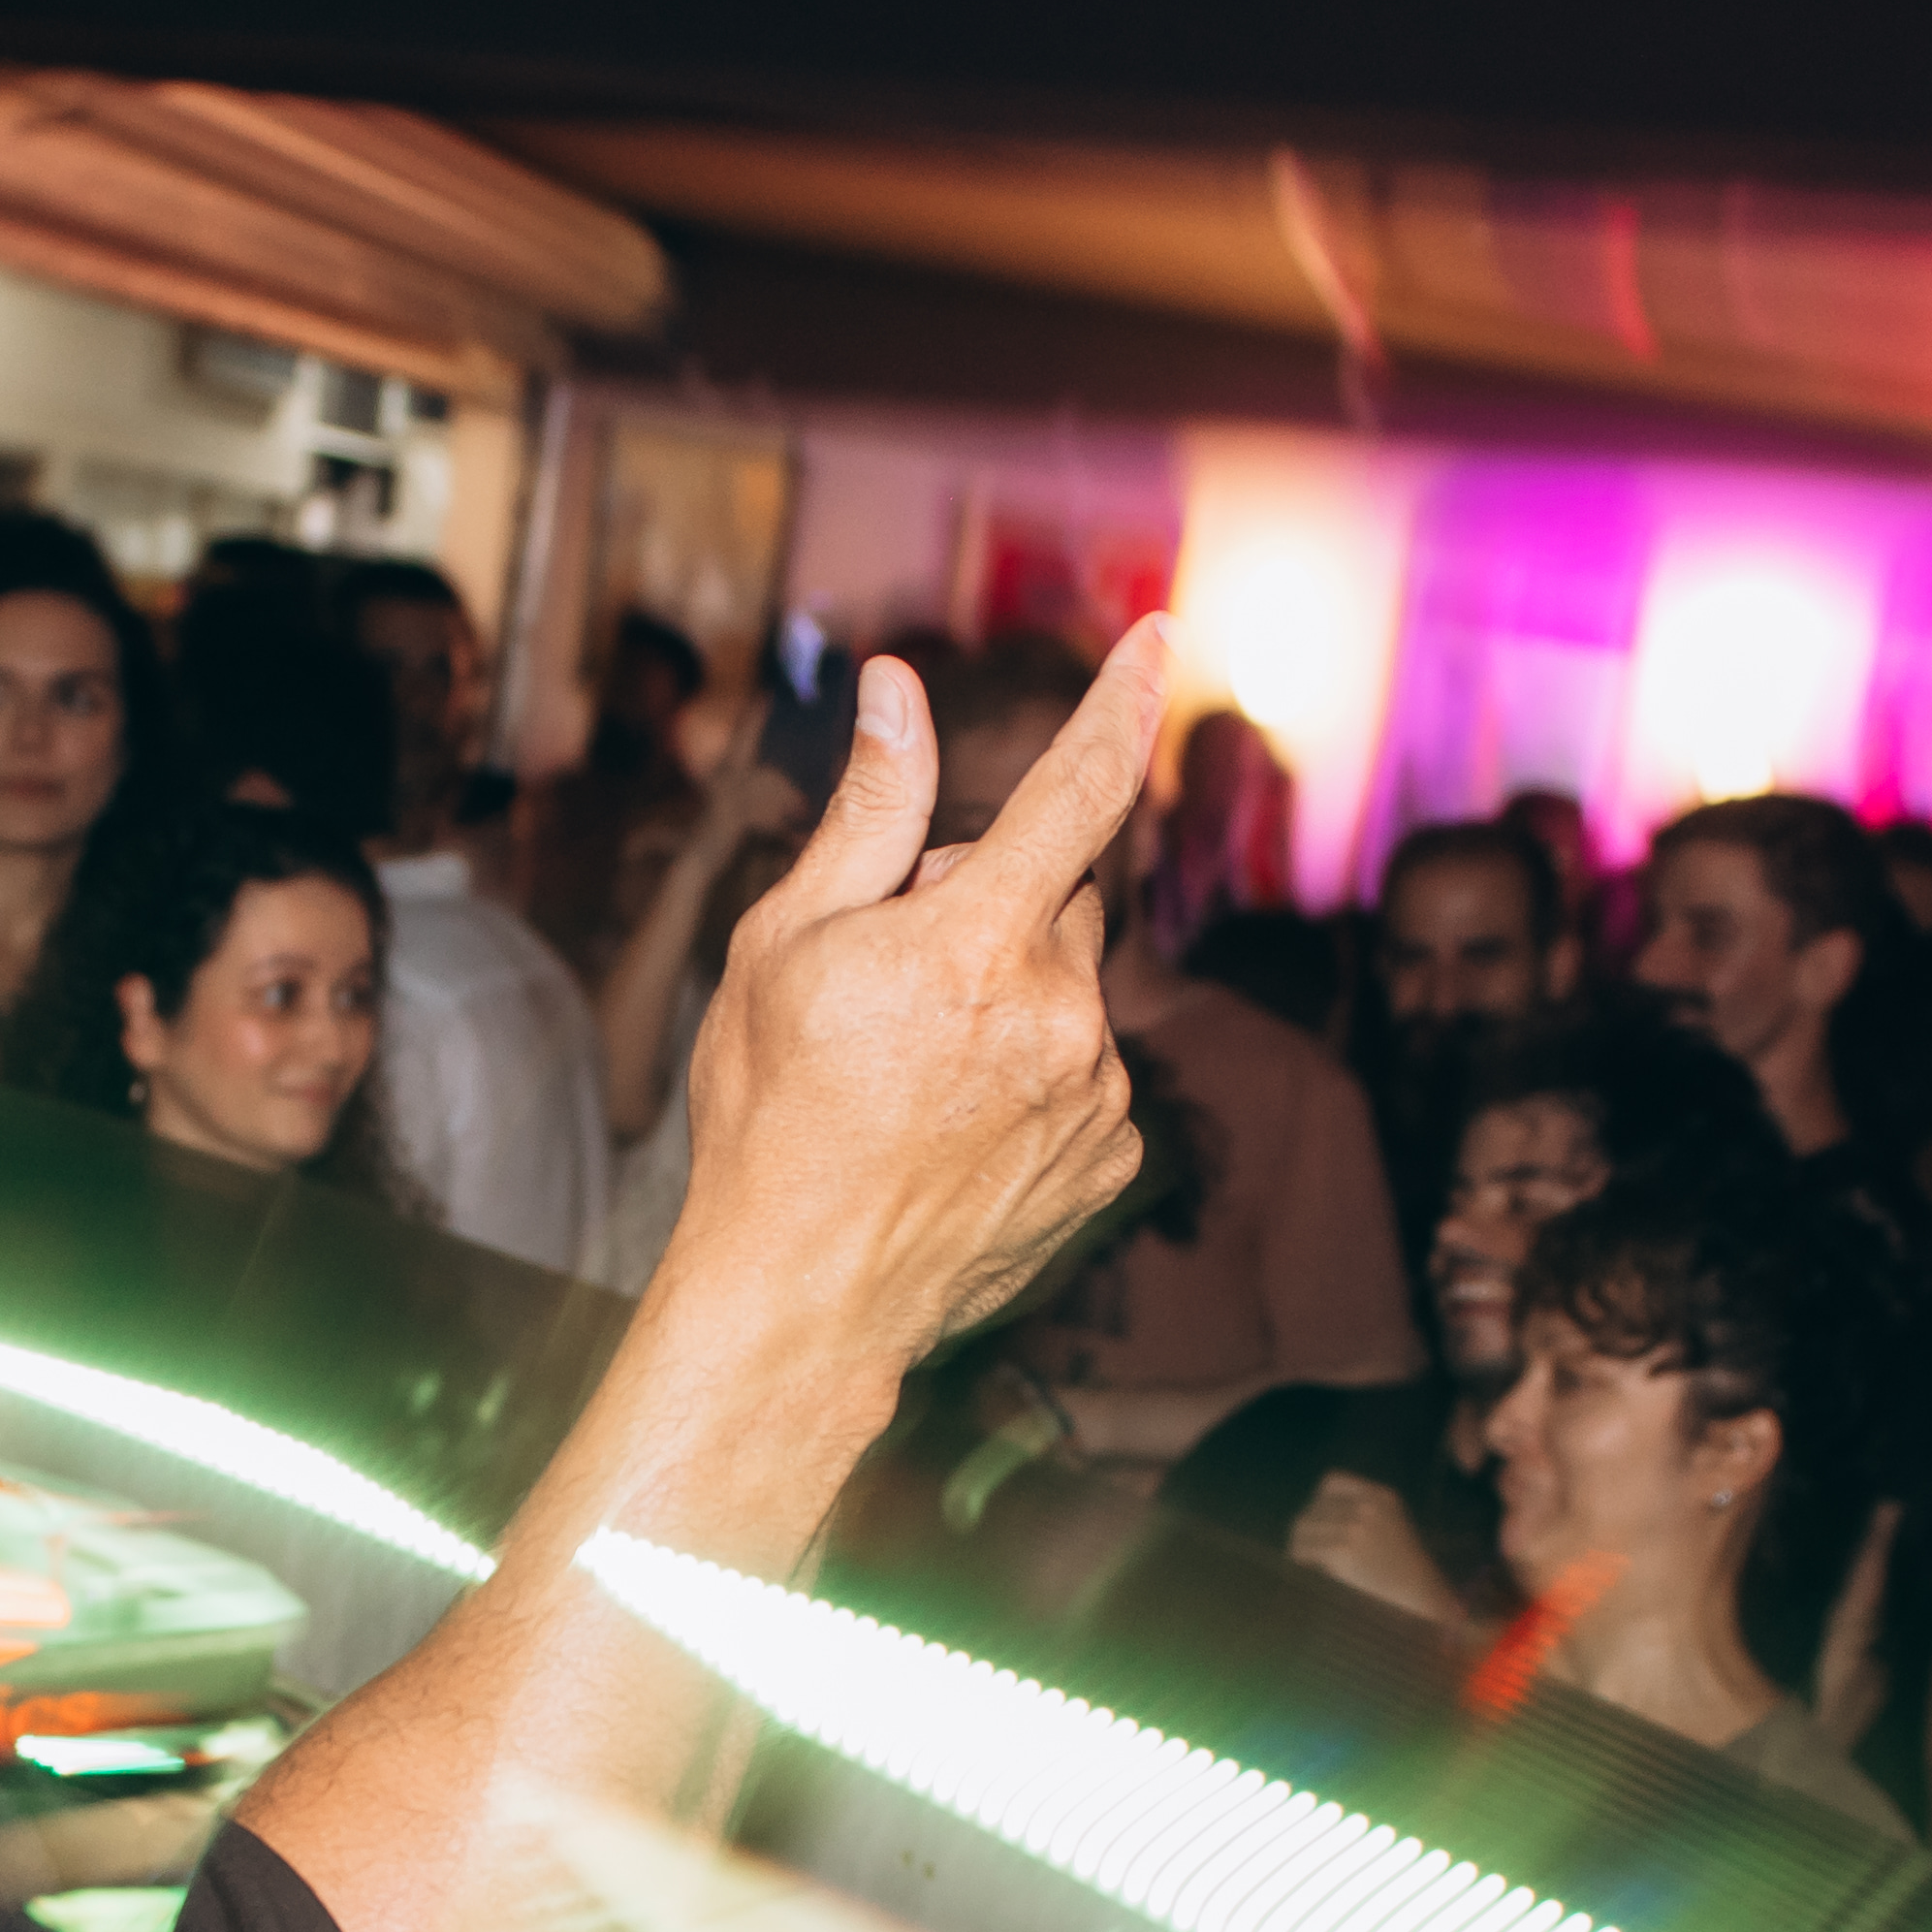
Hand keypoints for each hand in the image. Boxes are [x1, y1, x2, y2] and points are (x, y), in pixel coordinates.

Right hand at [666, 629, 1161, 1369]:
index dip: (1119, 704)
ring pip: (1069, 991)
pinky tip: (956, 1127)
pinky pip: (1085, 1070)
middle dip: (988, 907)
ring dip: (1011, 999)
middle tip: (891, 979)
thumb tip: (898, 690)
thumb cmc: (769, 1114)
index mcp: (974, 946)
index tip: (1161, 634)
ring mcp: (1097, 1093)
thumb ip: (865, 814)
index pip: (1075, 793)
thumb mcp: (783, 946)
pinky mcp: (1114, 1156)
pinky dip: (1035, 1075)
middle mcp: (1059, 1014)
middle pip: (1054, 899)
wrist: (806, 1298)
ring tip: (915, 1074)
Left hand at [1288, 1470, 1469, 1623]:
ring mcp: (1356, 1525)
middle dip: (1306, 1530)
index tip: (1313, 1523)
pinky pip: (1305, 1550)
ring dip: (1299, 1545)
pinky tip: (1304, 1571)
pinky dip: (1300, 1559)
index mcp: (1382, 1496)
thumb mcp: (1391, 1530)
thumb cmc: (1405, 1574)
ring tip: (1301, 1562)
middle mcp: (1368, 1505)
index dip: (1317, 1503)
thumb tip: (1309, 1522)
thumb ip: (1361, 1517)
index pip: (1331, 1483)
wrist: (1422, 1600)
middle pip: (1314, 1508)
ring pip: (1304, 1527)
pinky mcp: (1343, 1549)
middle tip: (1300, 1550)